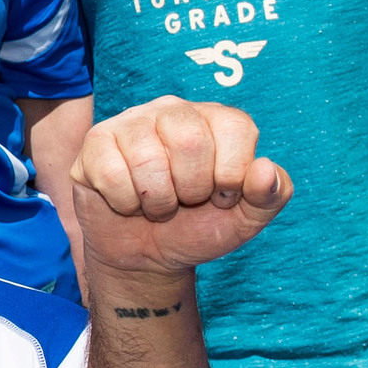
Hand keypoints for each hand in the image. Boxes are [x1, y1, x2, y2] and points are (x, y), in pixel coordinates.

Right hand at [67, 97, 290, 277]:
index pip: (236, 129)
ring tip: (156, 205)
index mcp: (216, 119)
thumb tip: (265, 169)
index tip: (220, 196)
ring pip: (148, 160)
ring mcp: (132, 122)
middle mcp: (174, 110)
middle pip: (190, 140)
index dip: (230, 176)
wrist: (147, 256)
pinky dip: (125, 203)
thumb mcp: (245, 220)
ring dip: (157, 202)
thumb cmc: (197, 228)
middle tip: (185, 201)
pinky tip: (127, 201)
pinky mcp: (96, 142)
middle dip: (191, 190)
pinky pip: (112, 174)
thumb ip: (271, 195)